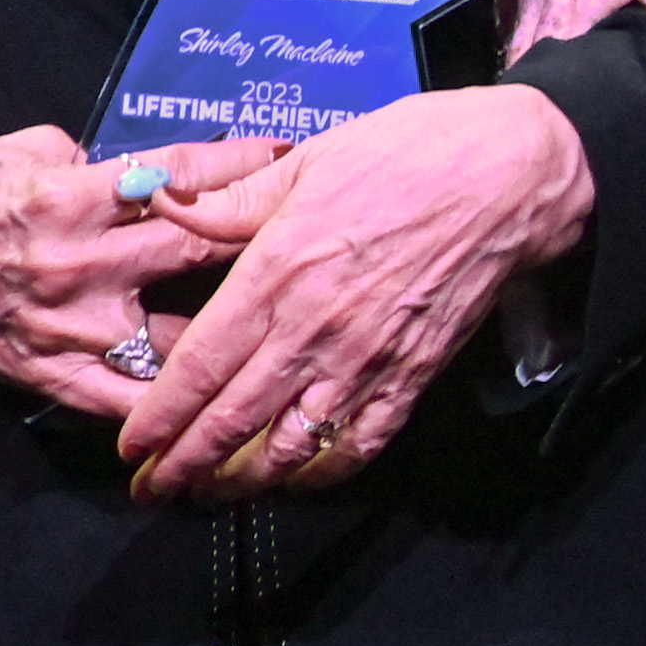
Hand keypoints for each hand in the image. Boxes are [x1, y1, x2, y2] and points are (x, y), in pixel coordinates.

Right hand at [0, 123, 287, 425]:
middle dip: (262, 248)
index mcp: (72, 195)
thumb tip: (158, 173)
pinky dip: (167, 407)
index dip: (243, 163)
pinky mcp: (42, 372)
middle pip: (197, 255)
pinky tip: (218, 411)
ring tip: (293, 338)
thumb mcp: (24, 149)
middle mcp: (78, 264)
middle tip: (320, 247)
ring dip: (232, 338)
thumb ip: (97, 163)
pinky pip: (119, 399)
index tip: (293, 155)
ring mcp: (64, 326)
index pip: (181, 177)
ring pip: (175, 338)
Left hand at [116, 87, 597, 496]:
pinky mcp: (416, 370)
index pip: (199, 365)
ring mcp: (369, 356)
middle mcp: (316, 327)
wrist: (514, 171)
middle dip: (184, 465)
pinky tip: (301, 478)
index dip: (158, 416)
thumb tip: (162, 200)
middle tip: (150, 492)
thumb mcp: (309, 159)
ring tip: (211, 495)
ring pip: (293, 443)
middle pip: (233, 419)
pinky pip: (364, 439)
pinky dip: (327, 470)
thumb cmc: (411, 150)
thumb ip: (231, 197)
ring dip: (245, 480)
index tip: (131, 447)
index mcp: (278, 272)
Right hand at [501, 0, 645, 223]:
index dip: (564, 113)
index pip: (545, 63)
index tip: (582, 153)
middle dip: (559, 99)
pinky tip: (592, 89)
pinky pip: (545, 30)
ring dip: (559, 82)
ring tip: (590, 122)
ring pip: (534, 45)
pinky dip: (565, 61)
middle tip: (587, 145)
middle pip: (533, 54)